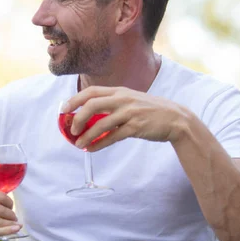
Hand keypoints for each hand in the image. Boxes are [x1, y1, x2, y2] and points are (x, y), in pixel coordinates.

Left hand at [63, 86, 190, 151]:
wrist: (175, 118)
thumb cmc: (149, 110)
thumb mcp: (130, 100)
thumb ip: (112, 104)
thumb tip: (89, 115)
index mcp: (119, 91)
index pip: (91, 92)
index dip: (75, 100)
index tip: (64, 109)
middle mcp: (123, 99)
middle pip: (92, 105)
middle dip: (78, 117)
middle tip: (71, 129)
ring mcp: (130, 112)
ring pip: (101, 123)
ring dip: (87, 135)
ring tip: (78, 144)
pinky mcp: (136, 127)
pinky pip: (113, 136)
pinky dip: (100, 143)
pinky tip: (92, 148)